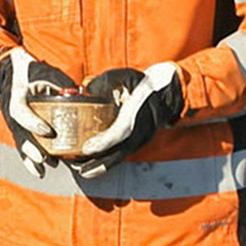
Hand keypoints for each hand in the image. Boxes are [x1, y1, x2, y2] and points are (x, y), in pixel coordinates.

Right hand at [0, 47, 75, 175]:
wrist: (11, 71)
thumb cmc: (31, 69)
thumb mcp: (44, 71)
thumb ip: (60, 84)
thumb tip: (82, 96)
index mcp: (16, 95)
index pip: (20, 111)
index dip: (33, 123)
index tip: (48, 132)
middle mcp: (11, 111)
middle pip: (19, 134)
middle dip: (32, 148)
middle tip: (46, 157)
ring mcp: (13, 122)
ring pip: (20, 143)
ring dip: (32, 158)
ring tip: (48, 166)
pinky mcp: (17, 129)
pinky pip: (21, 147)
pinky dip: (29, 161)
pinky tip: (40, 172)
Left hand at [70, 62, 182, 177]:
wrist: (166, 91)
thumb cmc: (143, 83)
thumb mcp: (124, 75)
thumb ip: (104, 81)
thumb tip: (87, 90)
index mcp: (139, 110)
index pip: (122, 131)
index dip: (104, 142)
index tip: (87, 148)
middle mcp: (143, 128)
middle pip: (121, 151)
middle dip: (99, 162)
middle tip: (80, 168)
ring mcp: (143, 137)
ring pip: (122, 156)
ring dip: (102, 166)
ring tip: (82, 170)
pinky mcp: (140, 142)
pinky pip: (123, 154)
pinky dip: (108, 162)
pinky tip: (93, 165)